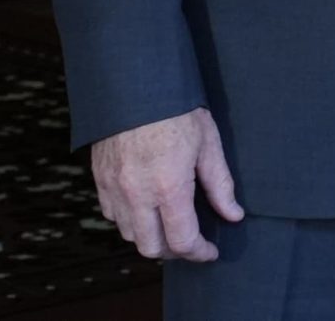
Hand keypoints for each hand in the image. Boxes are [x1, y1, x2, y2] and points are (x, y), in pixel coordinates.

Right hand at [90, 107, 242, 262]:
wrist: (135, 82)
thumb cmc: (176, 109)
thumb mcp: (208, 143)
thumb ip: (220, 184)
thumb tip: (233, 214)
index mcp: (168, 186)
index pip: (182, 240)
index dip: (199, 252)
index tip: (210, 250)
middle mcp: (137, 194)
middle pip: (152, 248)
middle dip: (175, 252)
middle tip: (191, 242)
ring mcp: (114, 188)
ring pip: (129, 235)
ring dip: (150, 237)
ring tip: (169, 225)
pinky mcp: (100, 179)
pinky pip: (112, 215)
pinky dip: (129, 220)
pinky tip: (145, 207)